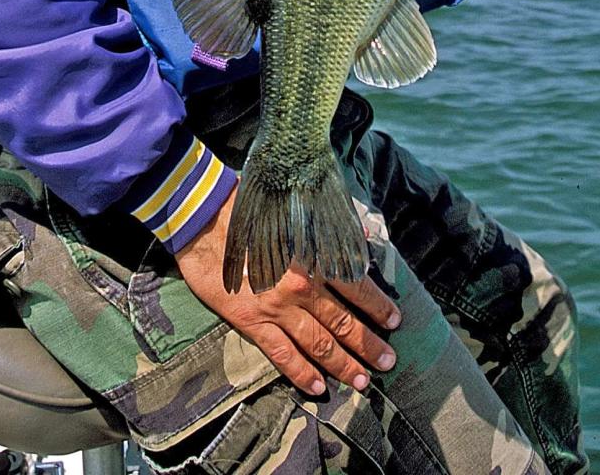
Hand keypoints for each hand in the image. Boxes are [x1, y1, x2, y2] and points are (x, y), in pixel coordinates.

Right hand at [175, 186, 400, 395]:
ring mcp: (277, 309)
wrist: (204, 221)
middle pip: (343, 323)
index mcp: (314, 258)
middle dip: (369, 345)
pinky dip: (302, 374)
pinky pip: (283, 356)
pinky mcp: (252, 323)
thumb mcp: (294, 214)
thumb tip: (359, 237)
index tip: (395, 321)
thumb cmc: (251, 211)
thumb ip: (327, 230)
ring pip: (319, 345)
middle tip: (388, 363)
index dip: (379, 306)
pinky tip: (318, 388)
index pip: (357, 286)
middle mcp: (302, 288)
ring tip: (363, 381)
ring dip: (344, 365)